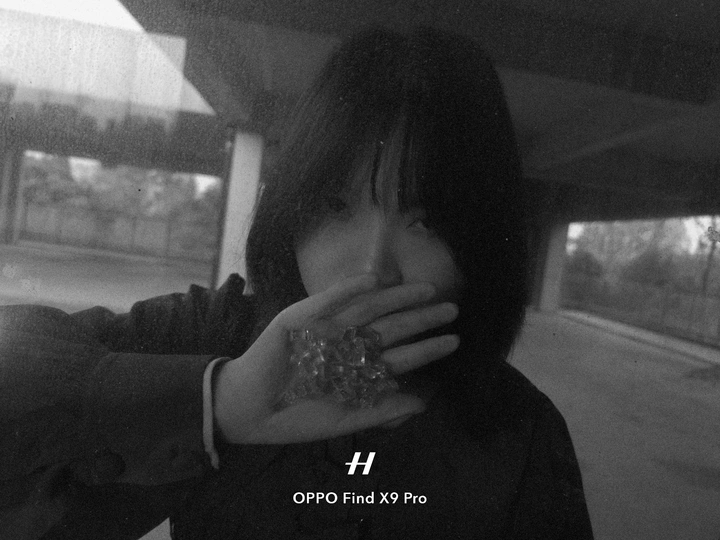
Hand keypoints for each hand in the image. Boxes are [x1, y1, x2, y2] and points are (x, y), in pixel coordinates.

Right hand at [213, 274, 458, 443]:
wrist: (250, 410)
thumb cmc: (296, 418)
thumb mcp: (344, 419)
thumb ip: (380, 410)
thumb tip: (422, 404)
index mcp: (359, 369)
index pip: (400, 355)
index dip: (426, 347)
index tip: (453, 340)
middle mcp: (348, 344)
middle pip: (391, 326)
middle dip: (421, 318)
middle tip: (452, 309)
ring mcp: (326, 328)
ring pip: (369, 308)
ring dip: (397, 298)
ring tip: (427, 291)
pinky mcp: (302, 317)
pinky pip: (329, 299)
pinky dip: (350, 288)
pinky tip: (375, 280)